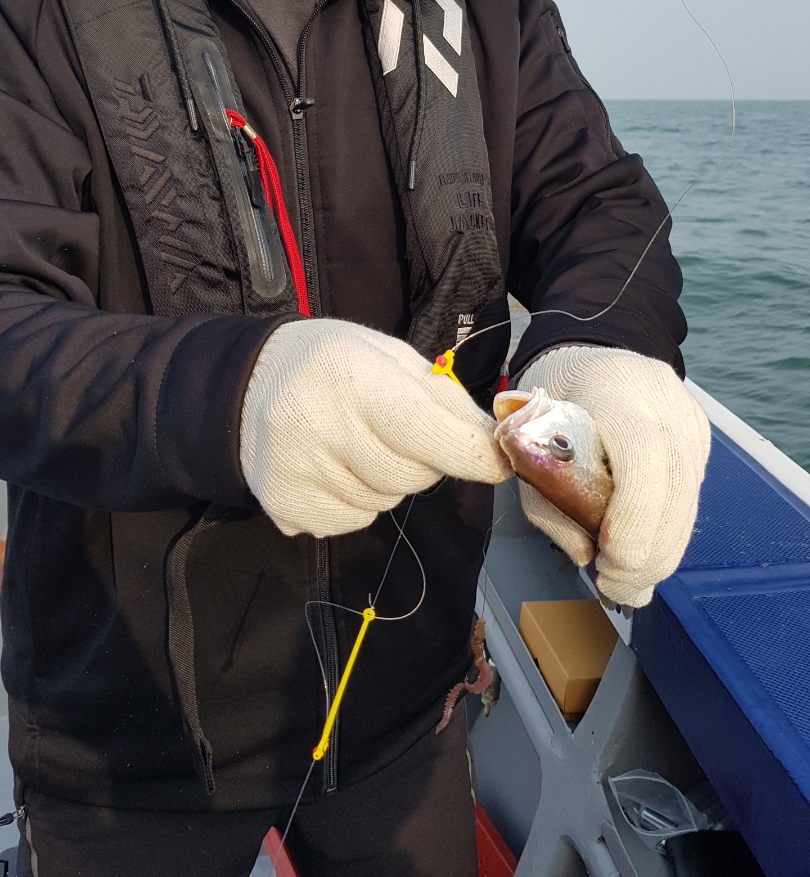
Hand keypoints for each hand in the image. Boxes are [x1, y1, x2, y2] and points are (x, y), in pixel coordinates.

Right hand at [240, 318, 510, 536]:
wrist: (246, 386)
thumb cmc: (332, 364)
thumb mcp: (389, 356)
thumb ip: (442, 397)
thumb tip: (491, 441)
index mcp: (351, 376)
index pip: (424, 429)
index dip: (470, 453)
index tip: (499, 462)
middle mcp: (318, 426)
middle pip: (412, 475)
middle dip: (426, 460)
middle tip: (401, 433)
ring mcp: (296, 473)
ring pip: (386, 501)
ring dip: (390, 480)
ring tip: (358, 444)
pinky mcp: (283, 507)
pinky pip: (355, 520)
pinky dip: (359, 500)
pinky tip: (334, 467)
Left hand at [516, 345, 709, 607]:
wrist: (590, 359)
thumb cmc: (551, 404)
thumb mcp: (527, 442)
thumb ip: (548, 499)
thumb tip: (586, 556)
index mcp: (613, 387)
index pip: (641, 452)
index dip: (633, 514)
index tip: (608, 559)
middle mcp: (662, 397)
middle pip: (675, 485)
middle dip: (650, 551)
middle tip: (617, 588)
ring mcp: (688, 414)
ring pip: (690, 498)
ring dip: (662, 550)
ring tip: (627, 582)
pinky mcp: (700, 433)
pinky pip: (691, 493)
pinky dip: (668, 529)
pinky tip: (641, 548)